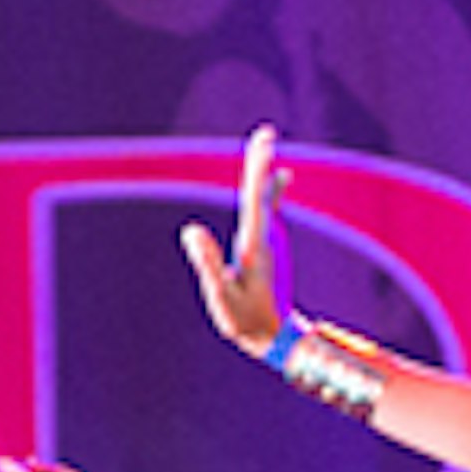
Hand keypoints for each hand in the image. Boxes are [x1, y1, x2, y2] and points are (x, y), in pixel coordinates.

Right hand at [179, 122, 292, 357]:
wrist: (276, 338)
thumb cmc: (246, 319)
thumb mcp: (221, 293)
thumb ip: (207, 262)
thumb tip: (191, 229)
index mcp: (253, 244)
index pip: (254, 199)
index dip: (257, 171)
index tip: (264, 145)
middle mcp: (265, 238)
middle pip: (261, 193)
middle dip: (261, 162)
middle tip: (266, 132)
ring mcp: (268, 243)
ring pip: (266, 200)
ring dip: (264, 173)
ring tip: (266, 146)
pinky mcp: (266, 249)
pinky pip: (268, 212)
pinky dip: (270, 191)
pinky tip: (279, 178)